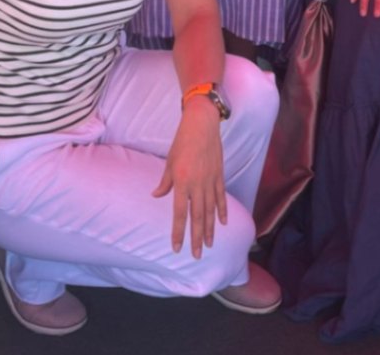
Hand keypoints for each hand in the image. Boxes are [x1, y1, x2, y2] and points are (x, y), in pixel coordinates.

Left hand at [151, 99, 226, 257]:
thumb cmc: (182, 142)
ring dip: (209, 229)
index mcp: (182, 181)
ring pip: (210, 211)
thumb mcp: (169, 161)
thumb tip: (157, 195)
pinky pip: (221, 197)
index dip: (178, 232)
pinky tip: (223, 223)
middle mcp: (197, 184)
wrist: (201, 124)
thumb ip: (165, 182)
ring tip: (208, 245)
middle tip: (196, 255)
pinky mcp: (219, 175)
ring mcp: (210, 180)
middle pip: (197, 217)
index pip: (179, 213)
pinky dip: (222, 210)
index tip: (177, 248)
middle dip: (196, 238)